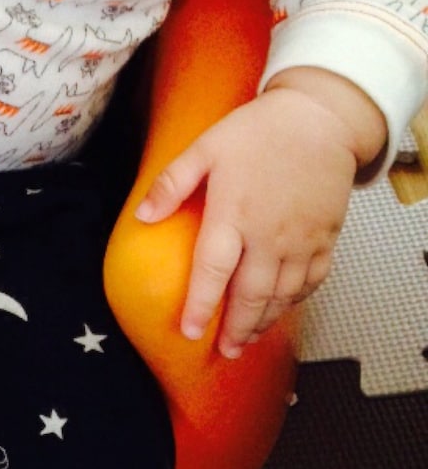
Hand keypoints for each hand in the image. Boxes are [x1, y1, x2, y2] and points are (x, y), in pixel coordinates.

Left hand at [134, 77, 379, 358]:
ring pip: (283, 294)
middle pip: (251, 294)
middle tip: (224, 351)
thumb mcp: (205, 148)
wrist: (320, 118)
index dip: (201, 305)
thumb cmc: (259, 131)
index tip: (190, 331)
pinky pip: (312, 280)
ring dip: (264, 321)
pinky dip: (296, 301)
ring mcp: (301, 239)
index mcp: (234, 213)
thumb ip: (172, 184)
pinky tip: (281, 309)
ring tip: (247, 340)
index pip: (213, 271)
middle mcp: (269, 234)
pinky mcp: (326, 238)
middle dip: (236, 328)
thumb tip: (142, 216)